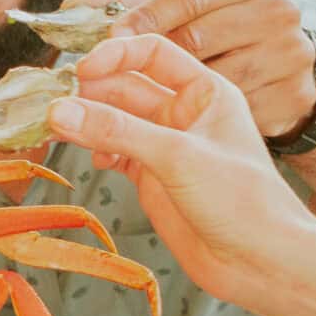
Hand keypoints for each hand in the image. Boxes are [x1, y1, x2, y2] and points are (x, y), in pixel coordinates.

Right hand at [45, 34, 315, 309]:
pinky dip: (96, 152)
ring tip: (59, 129)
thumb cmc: (242, 201)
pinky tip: (92, 159)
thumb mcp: (178, 156)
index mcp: (205, 91)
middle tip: (55, 102)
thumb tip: (61, 110)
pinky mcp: (151, 177)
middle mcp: (183, 112)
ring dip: (86, 122)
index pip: (152, 53)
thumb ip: (118, 132)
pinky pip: (113, 152)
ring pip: (114, 120)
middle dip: (91, 92)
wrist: (260, 262)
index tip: (81, 69)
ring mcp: (165, 145)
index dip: (115, 55)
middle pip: (125, 86)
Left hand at [64, 0, 315, 137]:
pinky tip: (159, 135)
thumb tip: (74, 7)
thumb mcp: (186, 16)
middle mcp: (276, 11)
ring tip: (113, 117)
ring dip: (159, 104)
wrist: (281, 81)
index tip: (105, 41)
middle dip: (141, 63)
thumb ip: (136, 10)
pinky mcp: (291, 97)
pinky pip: (228, 116)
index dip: (142, 19)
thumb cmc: (222, 40)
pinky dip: (191, 128)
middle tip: (94, 83)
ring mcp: (289, 55)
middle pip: (194, 39)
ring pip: (208, 81)